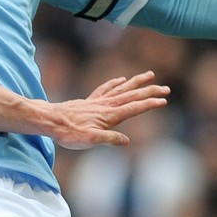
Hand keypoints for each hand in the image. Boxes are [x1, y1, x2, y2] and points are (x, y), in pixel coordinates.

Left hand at [47, 70, 169, 149]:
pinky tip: (121, 79)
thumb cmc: (69, 133)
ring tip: (149, 75)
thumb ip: (109, 139)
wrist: (50, 120)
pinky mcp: (90, 101)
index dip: (149, 104)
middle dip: (149, 91)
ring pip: (122, 89)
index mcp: (109, 115)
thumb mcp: (90, 140)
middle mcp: (105, 106)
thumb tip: (126, 140)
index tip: (163, 100)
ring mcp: (98, 102)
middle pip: (132, 95)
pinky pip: (106, 89)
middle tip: (166, 88)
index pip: (134, 108)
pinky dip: (115, 83)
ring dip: (136, 82)